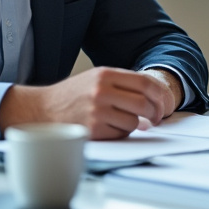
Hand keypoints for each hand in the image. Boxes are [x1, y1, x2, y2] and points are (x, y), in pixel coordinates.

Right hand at [0, 67, 183, 139]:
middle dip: (155, 114)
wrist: (42, 109)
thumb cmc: (73, 95)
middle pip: (144, 104)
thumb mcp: (96, 79)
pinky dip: (121, 134)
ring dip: (135, 125)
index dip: (161, 96)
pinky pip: (121, 135)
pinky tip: (109, 128)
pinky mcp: (93, 130)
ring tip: (121, 121)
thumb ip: (124, 84)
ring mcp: (97, 111)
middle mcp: (102, 91)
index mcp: (105, 74)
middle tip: (155, 119)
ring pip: (135, 123)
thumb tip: (154, 99)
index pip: (146, 83)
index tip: (166, 104)